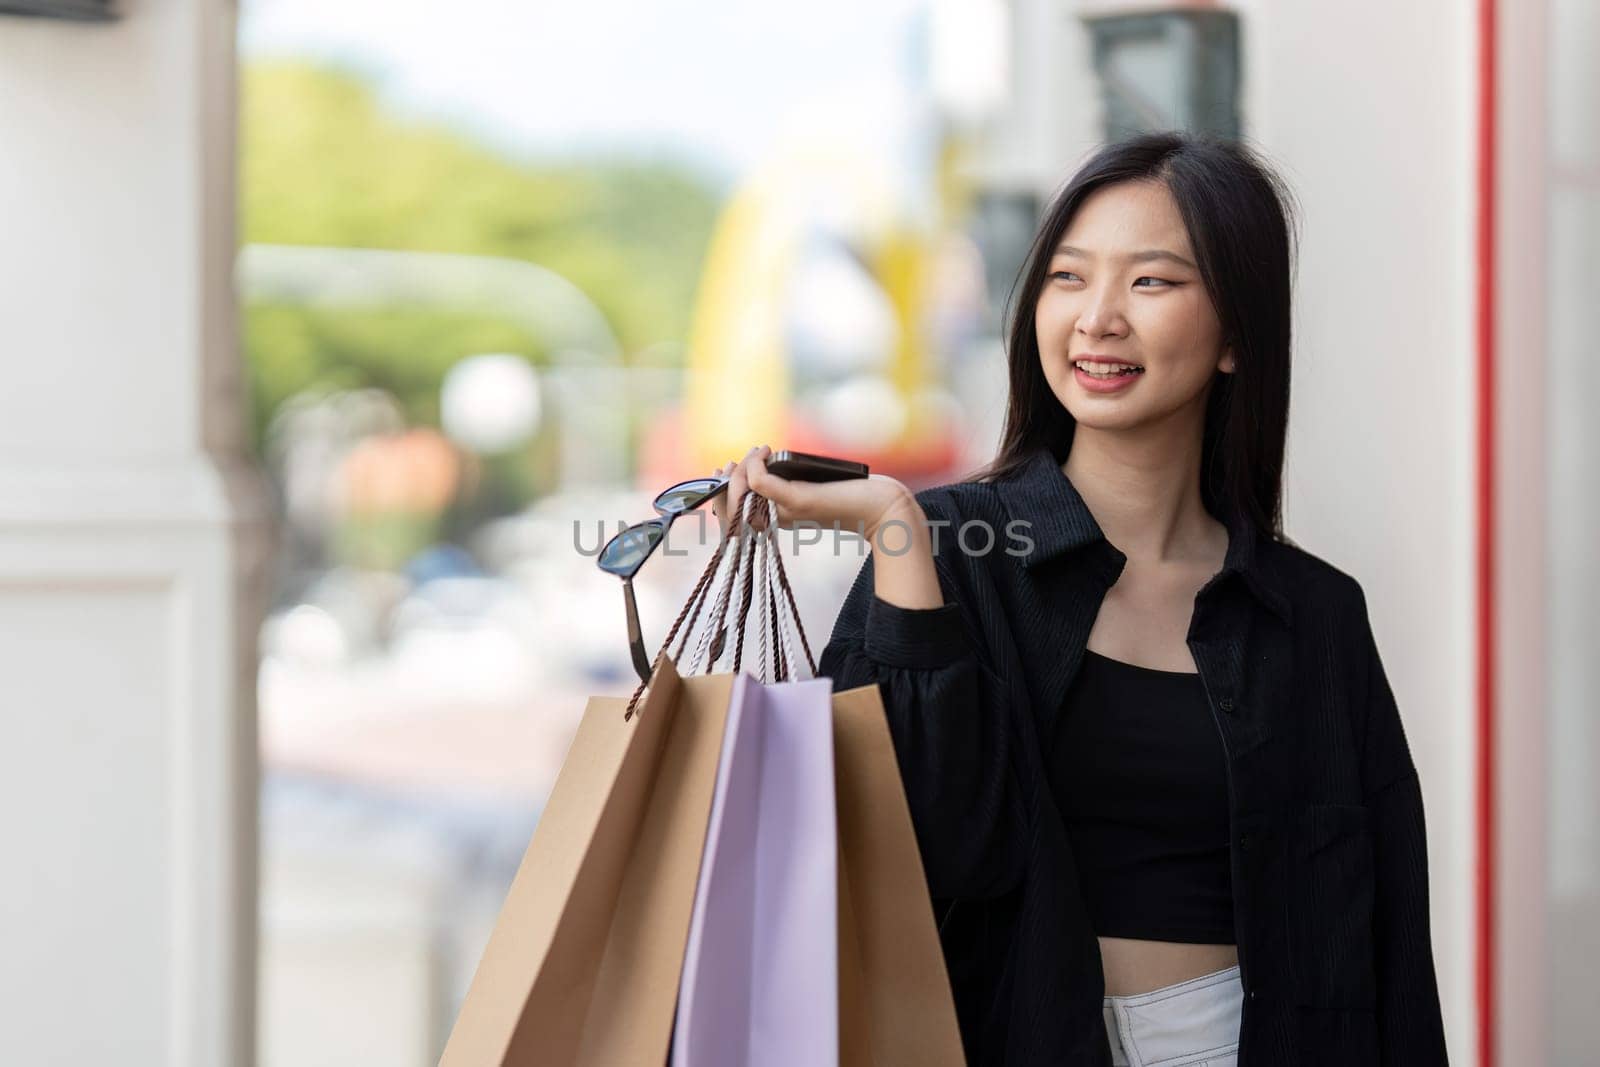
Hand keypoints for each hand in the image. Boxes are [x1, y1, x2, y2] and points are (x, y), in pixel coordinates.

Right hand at [709, 445, 918, 544]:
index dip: (720, 498)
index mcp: (778, 520)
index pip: (733, 519)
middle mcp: (777, 520)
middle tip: (734, 461)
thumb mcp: (811, 486)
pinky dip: (754, 463)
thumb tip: (766, 461)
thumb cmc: (849, 495)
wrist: (880, 507)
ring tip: (757, 452)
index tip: (724, 470)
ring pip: (740, 495)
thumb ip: (789, 481)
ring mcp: (785, 511)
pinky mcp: (797, 500)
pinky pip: (759, 482)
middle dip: (722, 484)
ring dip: (739, 470)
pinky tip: (764, 452)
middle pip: (730, 511)